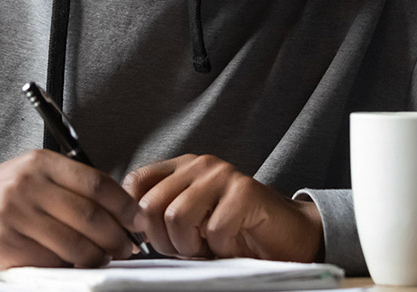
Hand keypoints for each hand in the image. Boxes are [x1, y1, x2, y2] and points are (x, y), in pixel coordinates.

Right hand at [0, 149, 140, 270]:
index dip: (124, 205)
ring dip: (96, 257)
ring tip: (102, 258)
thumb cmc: (0, 198)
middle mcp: (29, 184)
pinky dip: (68, 266)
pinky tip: (72, 263)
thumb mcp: (32, 177)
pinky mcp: (8, 242)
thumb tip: (118, 209)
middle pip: (90, 215)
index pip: (96, 183)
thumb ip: (71, 186)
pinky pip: (51, 260)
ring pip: (74, 243)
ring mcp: (16, 213)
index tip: (138, 220)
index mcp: (41, 162)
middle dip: (116, 236)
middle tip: (127, 247)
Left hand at [123, 154, 323, 261]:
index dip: (136, 217)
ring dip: (191, 247)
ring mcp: (222, 175)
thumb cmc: (235, 233)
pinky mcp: (245, 192)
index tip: (150, 239)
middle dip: (164, 241)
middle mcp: (199, 165)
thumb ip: (161, 216)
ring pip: (177, 217)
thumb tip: (127, 228)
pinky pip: (213, 231)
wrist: (288, 236)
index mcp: (181, 168)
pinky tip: (231, 246)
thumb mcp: (190, 222)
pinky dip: (220, 250)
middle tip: (188, 250)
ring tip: (208, 248)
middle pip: (151, 205)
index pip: (135, 182)